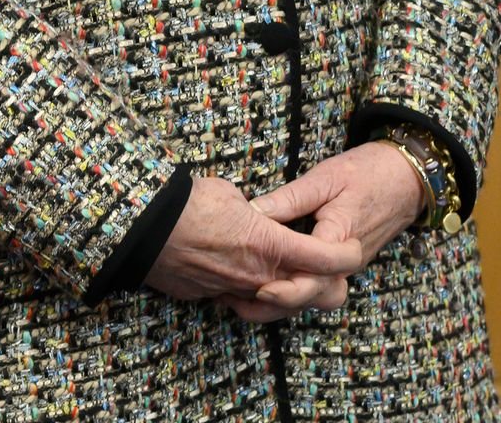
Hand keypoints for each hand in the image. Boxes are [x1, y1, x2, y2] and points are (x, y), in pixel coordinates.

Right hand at [145, 176, 363, 321]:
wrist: (146, 226)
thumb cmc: (191, 202)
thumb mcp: (233, 195)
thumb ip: (259, 212)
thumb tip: (260, 216)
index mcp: (270, 244)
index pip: (327, 259)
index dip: (348, 255)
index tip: (354, 248)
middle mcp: (259, 275)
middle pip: (314, 295)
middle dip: (328, 286)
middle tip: (327, 268)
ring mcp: (235, 291)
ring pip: (280, 307)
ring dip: (290, 293)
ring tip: (290, 273)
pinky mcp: (213, 298)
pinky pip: (245, 303)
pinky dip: (254, 293)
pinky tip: (250, 277)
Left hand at [231, 143, 423, 319]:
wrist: (407, 176)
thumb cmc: (368, 171)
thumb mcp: (326, 177)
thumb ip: (290, 198)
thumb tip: (253, 211)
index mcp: (341, 240)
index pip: (312, 278)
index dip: (284, 288)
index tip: (256, 288)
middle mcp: (347, 264)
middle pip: (313, 297)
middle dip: (278, 303)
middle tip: (240, 298)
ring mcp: (349, 267)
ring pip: (317, 296)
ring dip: (286, 299)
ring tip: (249, 292)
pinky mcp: (347, 265)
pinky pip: (322, 285)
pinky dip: (299, 286)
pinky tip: (273, 276)